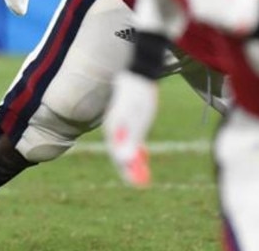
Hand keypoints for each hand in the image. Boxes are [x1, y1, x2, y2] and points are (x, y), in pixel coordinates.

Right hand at [103, 71, 157, 186]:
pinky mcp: (127, 119)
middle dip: (130, 169)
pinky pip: (130, 139)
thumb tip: (125, 160)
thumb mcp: (136, 119)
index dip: (127, 171)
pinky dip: (136, 149)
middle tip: (142, 182)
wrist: (140, 74)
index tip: (137, 184)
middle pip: (120, 153)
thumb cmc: (138, 96)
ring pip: (125, 147)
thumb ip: (130, 140)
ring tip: (144, 173)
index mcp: (114, 130)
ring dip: (133, 160)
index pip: (118, 156)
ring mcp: (120, 123)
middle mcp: (114, 128)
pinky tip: (145, 154)